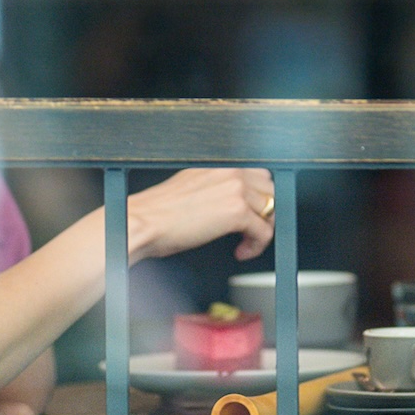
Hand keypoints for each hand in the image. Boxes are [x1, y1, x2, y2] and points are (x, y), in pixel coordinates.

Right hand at [125, 167, 274, 262]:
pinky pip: (263, 231)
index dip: (258, 196)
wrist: (144, 223)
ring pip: (270, 209)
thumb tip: (236, 199)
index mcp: (219, 162)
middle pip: (269, 189)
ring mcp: (235, 188)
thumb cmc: (160, 211)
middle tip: (251, 229)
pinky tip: (240, 251)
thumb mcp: (193, 186)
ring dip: (261, 229)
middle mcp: (230, 170)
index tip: (252, 213)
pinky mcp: (236, 211)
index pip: (258, 173)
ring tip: (244, 242)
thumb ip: (218, 186)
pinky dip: (256, 246)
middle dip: (264, 211)